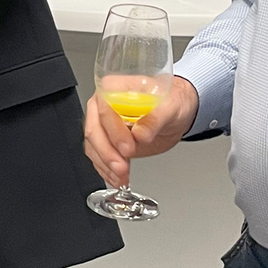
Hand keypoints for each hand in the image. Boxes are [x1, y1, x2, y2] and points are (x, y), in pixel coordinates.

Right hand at [84, 76, 198, 186]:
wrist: (173, 113)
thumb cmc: (170, 101)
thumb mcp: (171, 106)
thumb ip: (156, 117)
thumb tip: (141, 133)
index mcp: (114, 89)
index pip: (104, 109)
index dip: (114, 130)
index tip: (127, 148)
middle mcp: (103, 105)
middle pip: (94, 130)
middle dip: (107, 153)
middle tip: (122, 167)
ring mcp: (102, 124)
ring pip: (93, 146)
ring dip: (106, 165)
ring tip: (122, 176)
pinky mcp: (106, 141)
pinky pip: (98, 157)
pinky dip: (106, 170)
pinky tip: (117, 178)